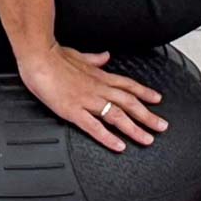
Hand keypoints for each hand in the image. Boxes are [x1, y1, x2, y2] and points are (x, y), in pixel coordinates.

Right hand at [16, 44, 167, 152]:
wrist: (39, 57)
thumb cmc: (54, 56)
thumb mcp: (79, 54)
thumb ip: (94, 59)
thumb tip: (105, 56)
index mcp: (99, 76)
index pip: (128, 85)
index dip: (144, 93)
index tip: (157, 99)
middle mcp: (98, 88)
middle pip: (129, 103)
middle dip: (147, 115)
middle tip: (162, 126)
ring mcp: (87, 100)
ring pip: (117, 116)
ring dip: (135, 128)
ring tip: (147, 139)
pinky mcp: (73, 111)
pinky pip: (94, 127)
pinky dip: (108, 137)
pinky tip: (119, 146)